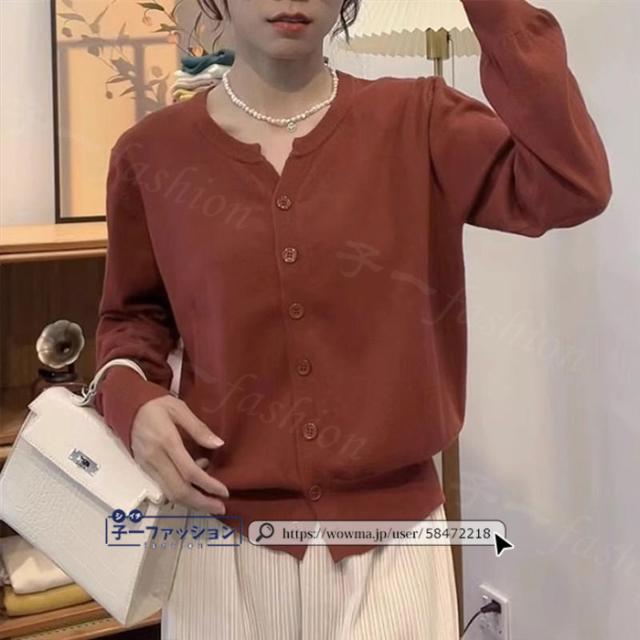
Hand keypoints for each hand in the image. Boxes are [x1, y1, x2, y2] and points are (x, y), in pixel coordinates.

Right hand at [130, 395, 228, 514]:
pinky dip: (181, 493)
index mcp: (166, 442)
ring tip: (211, 502)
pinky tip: (195, 486)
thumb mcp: (179, 408)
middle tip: (220, 508)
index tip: (224, 492)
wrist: (125, 406)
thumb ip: (199, 428)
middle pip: (179, 490)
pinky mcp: (144, 469)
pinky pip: (164, 487)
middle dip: (201, 503)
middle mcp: (155, 458)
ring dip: (192, 502)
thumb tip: (218, 444)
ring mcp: (147, 466)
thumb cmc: (155, 404)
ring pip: (170, 493)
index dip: (208, 485)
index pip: (189, 472)